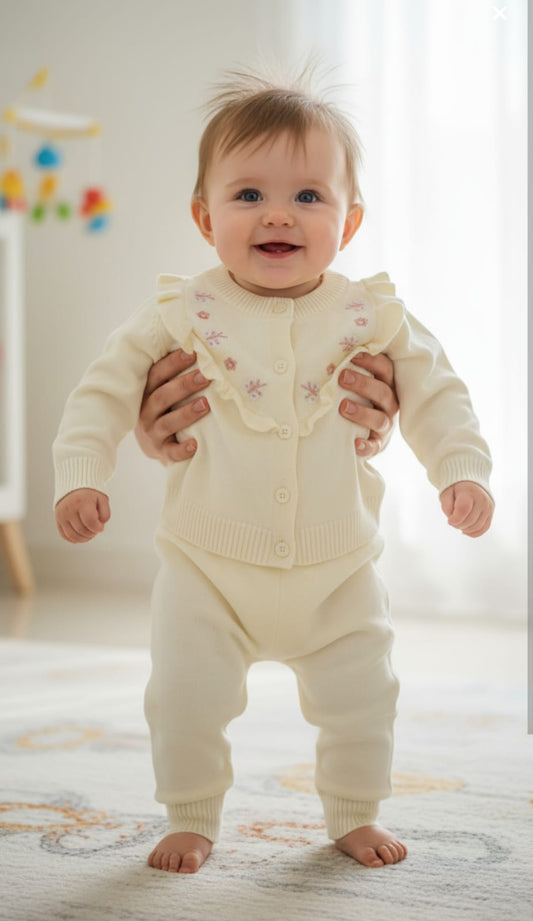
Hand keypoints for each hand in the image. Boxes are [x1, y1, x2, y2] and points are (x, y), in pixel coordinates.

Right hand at [55, 488, 110, 542]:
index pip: (90, 522)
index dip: (98, 528)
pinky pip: (65, 535)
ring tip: (90, 532)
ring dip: (84, 538)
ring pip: (73, 536)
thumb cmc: (90, 493)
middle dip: (92, 533)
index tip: (101, 526)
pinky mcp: (57, 519)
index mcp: (81, 501)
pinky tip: (81, 535)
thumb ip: (105, 514)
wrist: (74, 483)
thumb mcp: (102, 499)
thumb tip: (100, 528)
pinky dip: (74, 539)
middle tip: (96, 528)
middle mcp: (69, 508)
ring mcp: (61, 515)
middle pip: (82, 530)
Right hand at [135, 349, 210, 463]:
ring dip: (186, 413)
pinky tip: (195, 445)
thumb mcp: (164, 393)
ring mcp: (152, 434)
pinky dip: (182, 449)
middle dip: (184, 385)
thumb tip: (198, 347)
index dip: (172, 363)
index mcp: (145, 393)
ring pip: (167, 423)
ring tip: (206, 404)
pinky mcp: (161, 452)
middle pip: (162, 396)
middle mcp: (145, 412)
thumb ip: (173, 375)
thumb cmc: (166, 411)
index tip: (192, 352)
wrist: (158, 447)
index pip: (156, 374)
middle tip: (205, 376)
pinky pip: (171, 452)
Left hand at [338, 353, 398, 457]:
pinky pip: (374, 446)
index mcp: (386, 385)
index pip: (386, 369)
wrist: (359, 434)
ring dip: (362, 412)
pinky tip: (355, 443)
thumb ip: (349, 370)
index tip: (353, 356)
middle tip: (342, 377)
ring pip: (380, 419)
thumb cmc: (355, 400)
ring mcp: (385, 426)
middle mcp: (389, 405)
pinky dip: (366, 445)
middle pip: (383, 392)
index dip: (372, 361)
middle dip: (363, 384)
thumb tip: (327, 355)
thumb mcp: (355, 385)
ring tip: (343, 407)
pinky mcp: (378, 444)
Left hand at [440, 481, 493, 537]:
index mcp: (469, 491)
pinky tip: (465, 531)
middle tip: (452, 521)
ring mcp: (488, 507)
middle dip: (458, 525)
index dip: (454, 519)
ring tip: (458, 523)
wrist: (471, 482)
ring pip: (477, 526)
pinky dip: (473, 533)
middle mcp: (482, 499)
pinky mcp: (491, 513)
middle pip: (470, 520)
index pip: (463, 510)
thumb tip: (451, 521)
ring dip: (465, 529)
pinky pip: (484, 528)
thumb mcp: (446, 493)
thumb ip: (446, 506)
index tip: (449, 520)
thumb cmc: (456, 489)